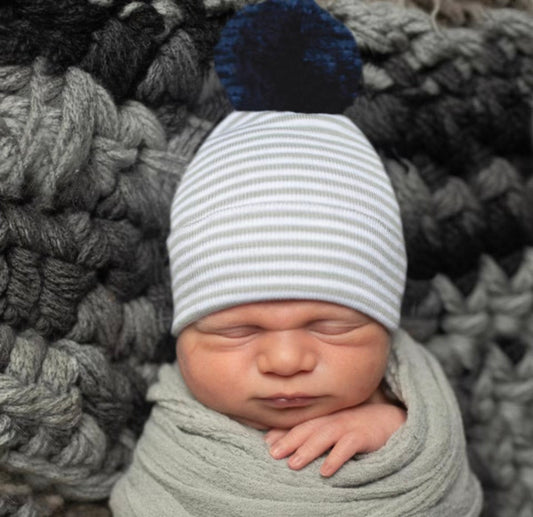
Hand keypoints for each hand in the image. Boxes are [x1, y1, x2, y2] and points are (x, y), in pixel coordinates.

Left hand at [264, 403, 405, 476]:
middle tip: (273, 454)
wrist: (391, 420)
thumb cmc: (358, 425)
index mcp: (325, 416)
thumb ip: (315, 429)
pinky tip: (326, 471)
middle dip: (289, 440)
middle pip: (308, 428)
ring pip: (324, 436)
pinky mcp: (364, 436)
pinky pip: (348, 446)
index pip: (301, 423)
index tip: (266, 444)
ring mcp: (349, 425)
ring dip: (308, 450)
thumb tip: (286, 439)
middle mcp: (334, 418)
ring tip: (293, 464)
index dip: (283, 432)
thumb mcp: (335, 424)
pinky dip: (336, 458)